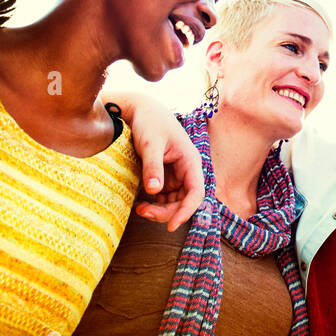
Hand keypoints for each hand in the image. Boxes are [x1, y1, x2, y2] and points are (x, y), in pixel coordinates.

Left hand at [104, 90, 204, 230]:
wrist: (140, 109)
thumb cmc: (149, 122)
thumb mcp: (150, 144)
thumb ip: (153, 167)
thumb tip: (154, 191)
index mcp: (190, 161)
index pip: (196, 192)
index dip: (186, 211)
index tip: (171, 226)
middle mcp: (186, 170)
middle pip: (185, 200)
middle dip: (167, 211)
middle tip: (144, 213)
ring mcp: (175, 173)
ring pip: (174, 201)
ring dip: (160, 209)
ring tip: (140, 209)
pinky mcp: (164, 175)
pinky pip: (164, 196)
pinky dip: (154, 203)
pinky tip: (141, 203)